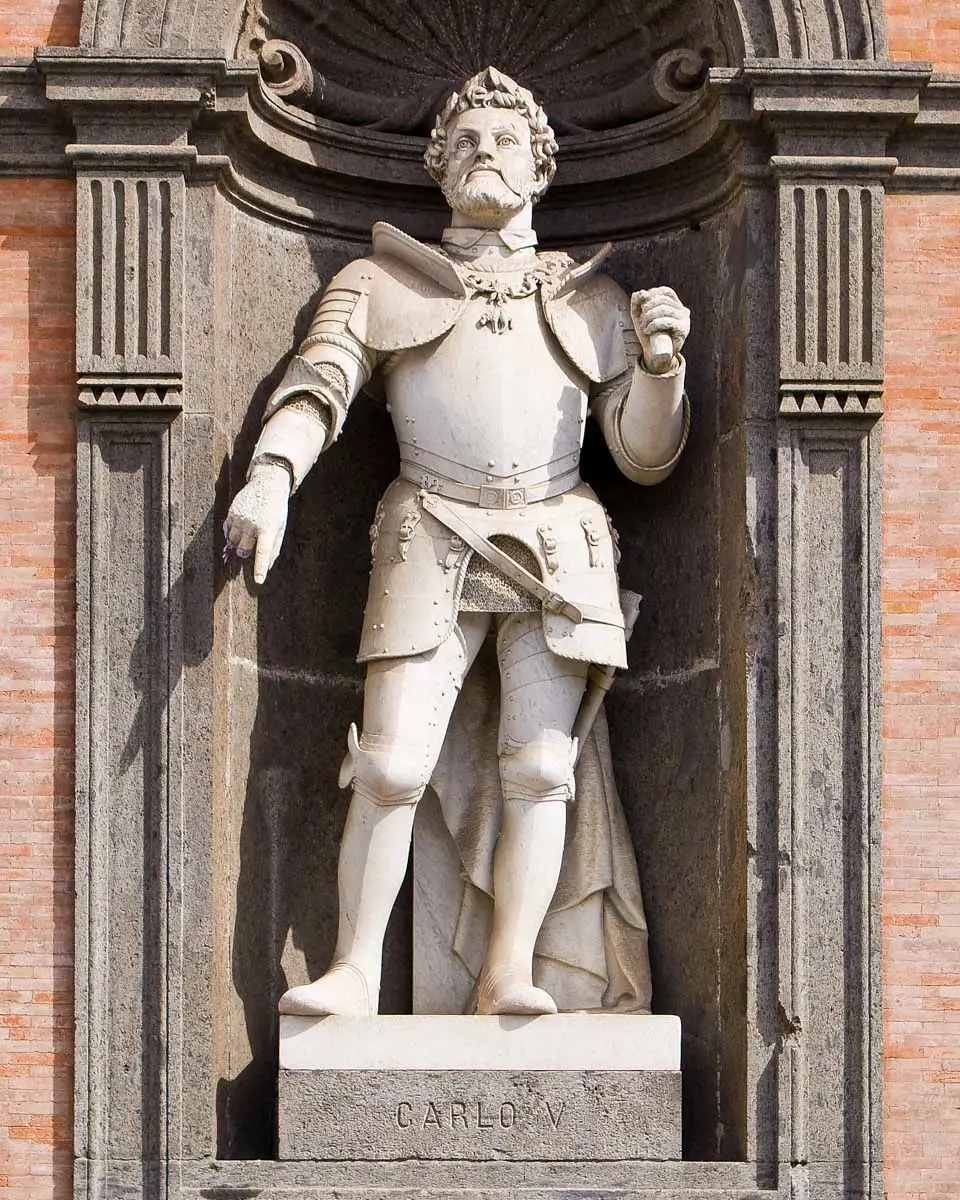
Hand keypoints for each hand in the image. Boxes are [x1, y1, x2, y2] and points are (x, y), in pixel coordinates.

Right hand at [223, 460, 290, 583]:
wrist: (268, 484)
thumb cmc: (276, 510)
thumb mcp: (280, 528)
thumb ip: (273, 548)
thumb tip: (266, 567)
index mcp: (268, 528)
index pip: (263, 552)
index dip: (260, 568)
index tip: (258, 580)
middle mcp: (253, 523)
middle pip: (244, 549)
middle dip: (247, 551)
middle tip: (253, 541)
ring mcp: (240, 517)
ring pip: (233, 542)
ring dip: (239, 542)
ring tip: (248, 531)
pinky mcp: (231, 512)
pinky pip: (227, 531)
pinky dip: (233, 533)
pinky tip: (241, 525)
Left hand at [630, 287, 690, 373]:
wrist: (654, 355)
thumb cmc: (648, 333)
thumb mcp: (639, 315)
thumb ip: (637, 301)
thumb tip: (641, 292)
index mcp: (675, 304)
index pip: (666, 291)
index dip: (652, 294)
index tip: (642, 306)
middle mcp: (683, 310)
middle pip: (663, 300)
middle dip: (648, 308)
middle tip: (641, 320)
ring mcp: (684, 320)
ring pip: (664, 310)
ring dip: (649, 317)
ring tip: (643, 326)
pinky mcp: (683, 330)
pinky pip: (667, 321)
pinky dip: (654, 324)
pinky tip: (648, 330)